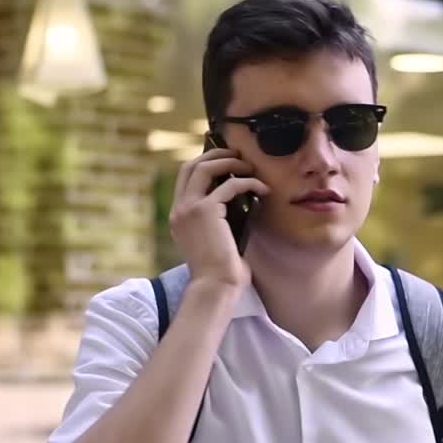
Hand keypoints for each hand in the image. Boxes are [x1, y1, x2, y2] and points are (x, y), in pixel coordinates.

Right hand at [168, 148, 269, 287]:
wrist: (216, 286)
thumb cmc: (222, 270)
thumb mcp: (216, 239)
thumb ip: (219, 219)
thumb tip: (240, 200)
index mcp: (179, 216)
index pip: (186, 178)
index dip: (206, 164)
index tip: (228, 163)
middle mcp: (179, 209)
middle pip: (191, 166)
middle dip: (215, 155)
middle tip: (238, 156)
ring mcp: (189, 209)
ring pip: (205, 168)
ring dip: (230, 163)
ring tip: (250, 167)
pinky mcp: (205, 211)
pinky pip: (229, 185)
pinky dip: (248, 183)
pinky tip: (263, 190)